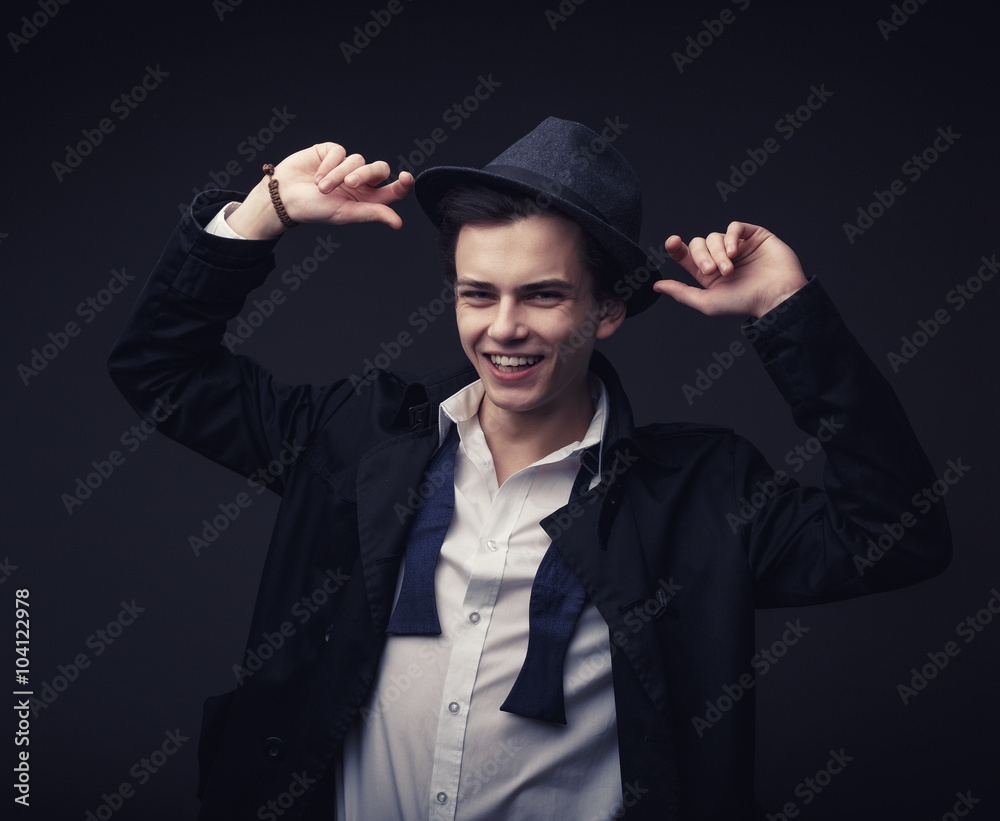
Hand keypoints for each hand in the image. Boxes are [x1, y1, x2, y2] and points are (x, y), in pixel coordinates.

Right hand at [226, 143, 414, 238]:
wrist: (284, 197)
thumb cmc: (314, 210)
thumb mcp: (346, 213)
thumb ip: (372, 213)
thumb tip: (398, 223)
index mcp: (366, 199)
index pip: (393, 190)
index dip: (403, 184)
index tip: (406, 177)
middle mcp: (359, 181)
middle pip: (379, 169)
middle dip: (366, 174)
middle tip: (350, 183)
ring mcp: (345, 166)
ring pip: (357, 159)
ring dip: (339, 174)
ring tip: (322, 188)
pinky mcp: (330, 152)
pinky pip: (340, 151)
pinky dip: (329, 164)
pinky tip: (317, 175)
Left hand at [653, 221, 806, 316]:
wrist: (776, 297)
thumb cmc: (744, 303)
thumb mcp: (707, 302)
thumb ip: (681, 293)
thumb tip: (656, 286)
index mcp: (708, 273)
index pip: (686, 255)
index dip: (676, 247)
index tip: (672, 242)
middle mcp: (720, 258)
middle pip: (698, 244)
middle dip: (702, 256)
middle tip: (714, 271)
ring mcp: (737, 245)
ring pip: (715, 236)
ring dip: (718, 252)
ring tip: (730, 268)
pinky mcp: (754, 236)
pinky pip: (734, 227)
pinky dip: (730, 237)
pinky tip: (735, 251)